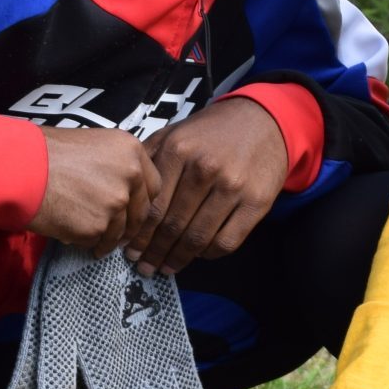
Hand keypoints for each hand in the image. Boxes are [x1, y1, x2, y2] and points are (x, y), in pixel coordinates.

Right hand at [33, 127, 158, 252]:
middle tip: (117, 232)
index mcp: (132, 151)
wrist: (19, 167)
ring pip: (120, 231)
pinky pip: (97, 240)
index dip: (142, 200)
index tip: (133, 208)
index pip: (153, 185)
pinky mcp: (98, 226)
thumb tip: (123, 186)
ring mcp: (116, 203)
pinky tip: (72, 234)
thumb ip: (115, 164)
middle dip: (129, 224)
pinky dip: (86, 240)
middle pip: (142, 212)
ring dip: (108, 238)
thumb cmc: (46, 152)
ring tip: (93, 240)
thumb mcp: (93, 144)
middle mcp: (131, 175)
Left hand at [128, 97, 288, 276]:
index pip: (153, 206)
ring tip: (167, 267)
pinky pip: (227, 241)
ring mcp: (233, 187)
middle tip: (144, 266)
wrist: (263, 121)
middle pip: (172, 225)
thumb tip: (124, 192)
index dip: (139, 235)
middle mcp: (205, 169)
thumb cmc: (213, 132)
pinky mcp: (257, 202)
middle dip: (154, 251)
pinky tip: (199, 255)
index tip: (129, 251)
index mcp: (179, 151)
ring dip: (179, 259)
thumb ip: (149, 158)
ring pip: (198, 238)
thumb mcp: (175, 133)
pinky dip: (209, 254)